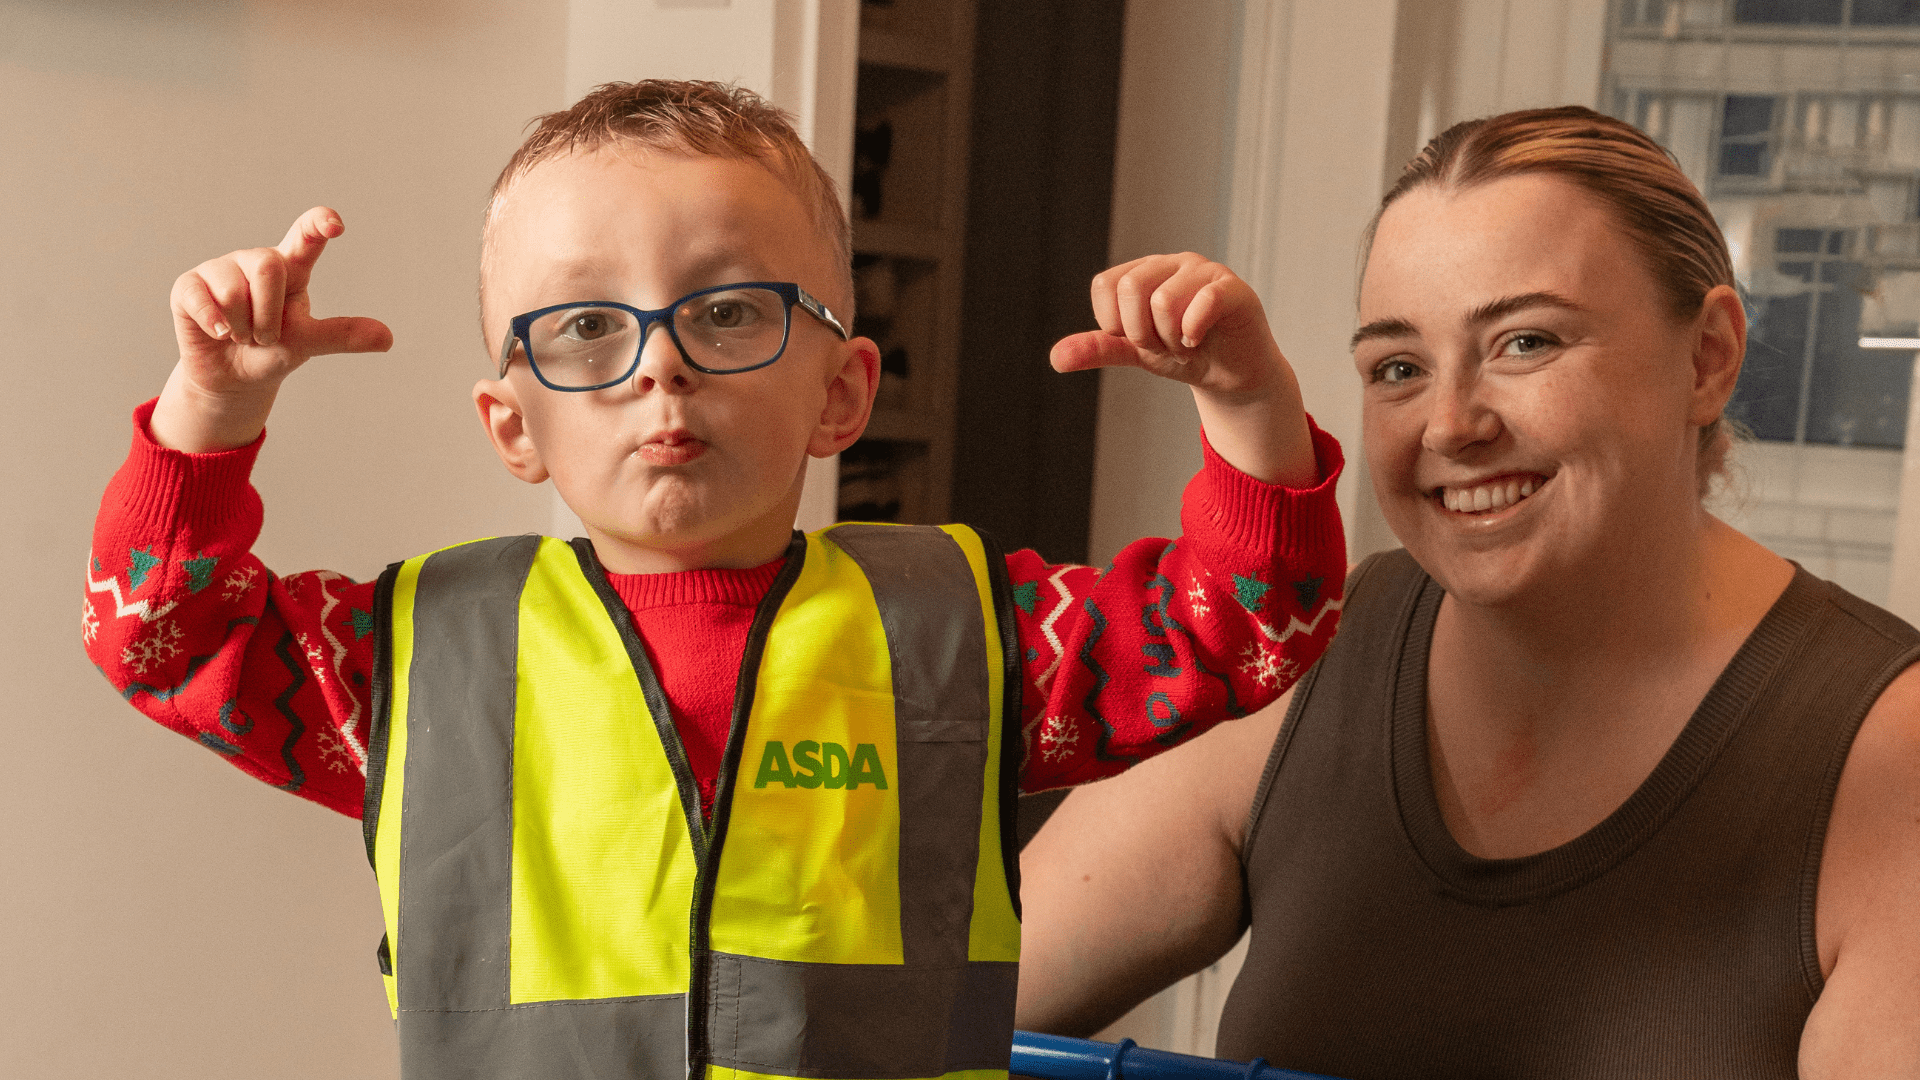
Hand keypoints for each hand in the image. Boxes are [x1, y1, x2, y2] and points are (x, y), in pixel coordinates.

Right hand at [152, 207, 392, 451]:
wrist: (233, 378)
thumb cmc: (273, 351)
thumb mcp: (309, 343)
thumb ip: (341, 335)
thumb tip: (388, 339)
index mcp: (291, 268)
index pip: (305, 235)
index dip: (318, 224)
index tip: (334, 224)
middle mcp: (255, 261)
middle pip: (267, 265)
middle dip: (268, 313)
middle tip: (265, 335)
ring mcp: (220, 269)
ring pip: (232, 290)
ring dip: (242, 326)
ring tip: (241, 334)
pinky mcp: (189, 285)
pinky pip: (200, 298)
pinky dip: (215, 324)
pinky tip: (219, 333)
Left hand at [1050, 253, 1316, 486]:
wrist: (1231, 376)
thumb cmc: (1184, 354)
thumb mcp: (1135, 352)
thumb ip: (1098, 349)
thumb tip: (1056, 358)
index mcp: (1143, 271)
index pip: (1106, 285)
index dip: (1115, 324)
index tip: (1139, 339)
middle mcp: (1172, 263)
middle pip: (1131, 288)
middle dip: (1142, 333)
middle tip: (1164, 344)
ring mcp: (1204, 271)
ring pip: (1163, 299)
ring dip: (1170, 339)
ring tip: (1186, 343)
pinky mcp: (1233, 288)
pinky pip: (1203, 302)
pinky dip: (1192, 333)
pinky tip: (1200, 341)